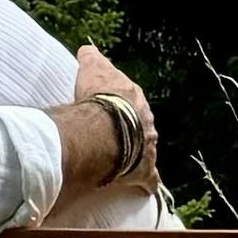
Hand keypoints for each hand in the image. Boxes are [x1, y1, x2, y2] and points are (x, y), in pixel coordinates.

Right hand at [50, 48, 159, 201]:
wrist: (104, 128)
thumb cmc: (98, 97)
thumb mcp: (93, 68)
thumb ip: (92, 58)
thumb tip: (88, 50)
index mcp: (134, 98)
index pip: (130, 100)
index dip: (119, 104)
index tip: (111, 109)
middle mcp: (146, 121)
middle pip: (140, 124)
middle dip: (130, 129)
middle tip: (114, 135)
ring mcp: (147, 146)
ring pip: (145, 149)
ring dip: (136, 152)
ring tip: (120, 158)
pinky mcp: (144, 170)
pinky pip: (149, 178)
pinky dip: (147, 183)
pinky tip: (144, 188)